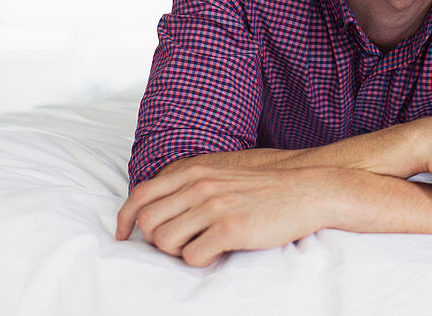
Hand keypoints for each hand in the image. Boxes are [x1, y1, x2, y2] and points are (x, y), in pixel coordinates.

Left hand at [116, 163, 336, 266]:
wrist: (308, 189)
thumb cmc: (266, 185)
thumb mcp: (224, 172)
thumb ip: (193, 182)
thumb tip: (164, 203)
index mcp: (195, 170)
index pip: (141, 194)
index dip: (125, 218)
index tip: (123, 235)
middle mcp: (200, 185)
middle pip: (149, 222)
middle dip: (154, 241)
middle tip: (176, 245)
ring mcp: (214, 206)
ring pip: (165, 242)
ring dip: (176, 252)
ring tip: (199, 248)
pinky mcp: (230, 228)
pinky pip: (193, 256)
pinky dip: (200, 260)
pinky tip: (218, 252)